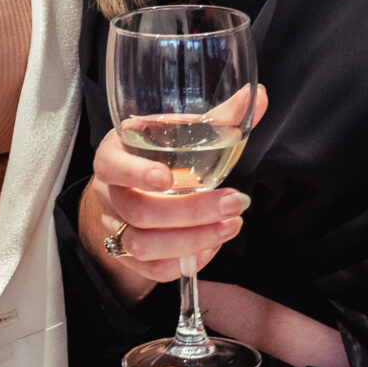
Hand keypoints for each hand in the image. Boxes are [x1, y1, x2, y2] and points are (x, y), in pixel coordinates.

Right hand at [79, 87, 266, 304]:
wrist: (128, 191)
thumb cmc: (157, 155)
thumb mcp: (177, 132)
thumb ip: (216, 118)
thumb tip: (257, 96)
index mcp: (115, 153)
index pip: (111, 164)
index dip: (135, 173)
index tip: (168, 177)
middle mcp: (110, 193)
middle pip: (137, 210)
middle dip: (189, 212)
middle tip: (232, 203)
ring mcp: (116, 227)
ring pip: (142, 245)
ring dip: (192, 240)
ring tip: (230, 225)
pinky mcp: (128, 257)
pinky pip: (152, 270)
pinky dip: (186, 261)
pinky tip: (212, 245)